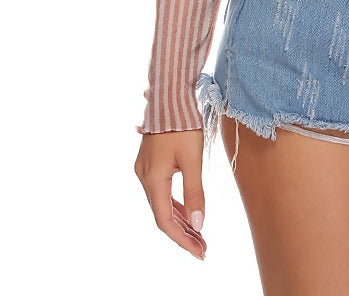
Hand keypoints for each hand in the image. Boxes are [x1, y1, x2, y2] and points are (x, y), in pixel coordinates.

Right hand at [134, 129, 208, 257]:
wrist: (170, 95)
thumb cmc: (183, 124)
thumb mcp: (193, 159)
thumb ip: (195, 192)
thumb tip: (198, 223)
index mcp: (153, 179)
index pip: (165, 221)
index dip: (182, 239)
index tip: (200, 252)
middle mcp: (144, 177)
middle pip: (162, 214)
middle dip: (183, 232)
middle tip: (203, 247)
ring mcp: (145, 169)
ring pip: (161, 203)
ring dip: (180, 219)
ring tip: (199, 234)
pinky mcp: (150, 162)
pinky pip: (161, 190)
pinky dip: (175, 203)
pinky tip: (188, 211)